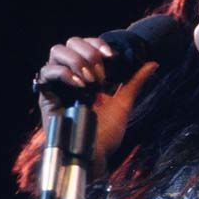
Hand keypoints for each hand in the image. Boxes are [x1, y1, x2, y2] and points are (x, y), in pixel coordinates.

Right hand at [37, 36, 159, 178]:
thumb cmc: (106, 134)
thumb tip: (153, 63)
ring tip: (90, 82)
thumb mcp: (124, 103)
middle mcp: (70, 76)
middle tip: (100, 76)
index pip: (86, 43)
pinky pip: (45, 72)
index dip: (98, 44)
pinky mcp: (46, 96)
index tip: (112, 57)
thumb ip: (135, 82)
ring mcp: (57, 85)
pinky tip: (79, 85)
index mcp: (86, 74)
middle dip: (88, 53)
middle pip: (70, 42)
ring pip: (56, 51)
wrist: (94, 155)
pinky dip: (63, 73)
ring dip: (76, 61)